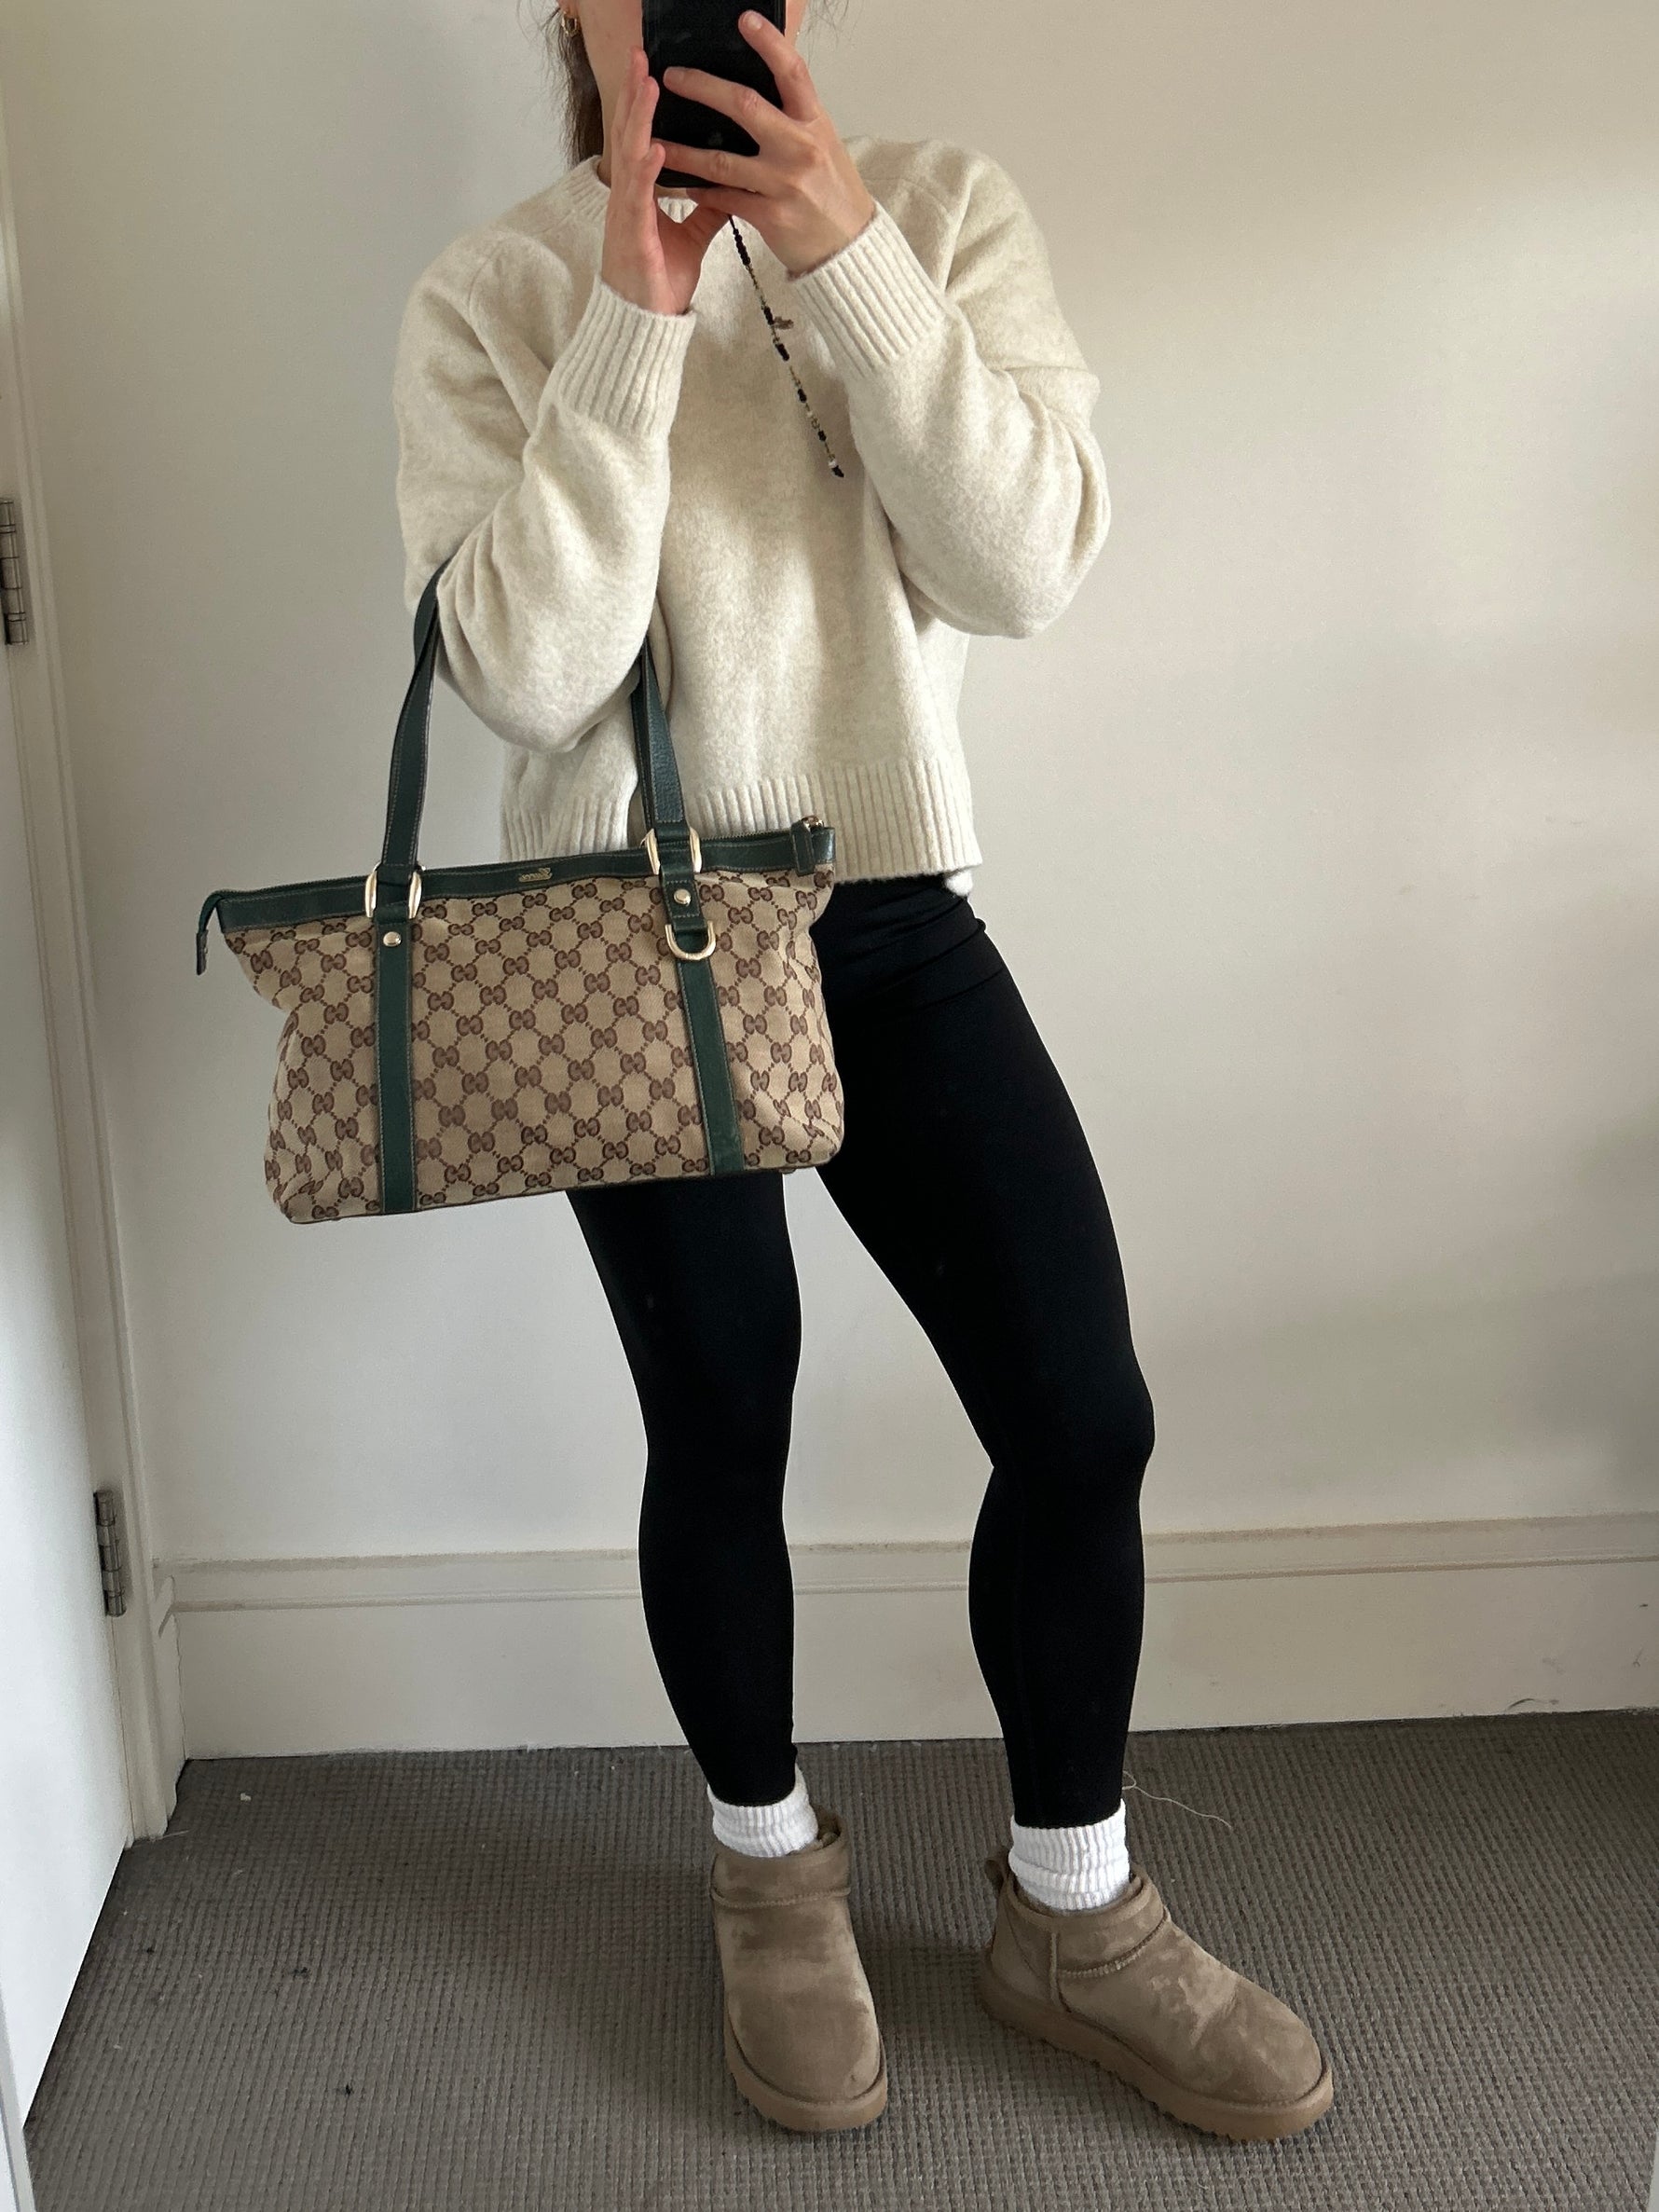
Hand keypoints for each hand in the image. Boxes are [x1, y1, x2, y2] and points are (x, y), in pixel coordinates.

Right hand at [600, 45, 731, 315]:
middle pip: (629, 135)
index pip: (641, 137)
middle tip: (640, 55)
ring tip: (646, 85)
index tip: (650, 69)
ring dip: (638, 120)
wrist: (646, 325)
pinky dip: (646, 171)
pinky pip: (638, 199)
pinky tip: (655, 147)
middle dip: (633, 94)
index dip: (643, 104)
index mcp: (640, 194)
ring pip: (629, 157)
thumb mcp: (691, 239)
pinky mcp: (632, 237)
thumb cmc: (659, 283)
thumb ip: (707, 210)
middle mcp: (629, 197)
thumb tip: (730, 186)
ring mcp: (627, 215)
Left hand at [652, 9, 877, 276]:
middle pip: (745, 105)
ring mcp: (784, 184)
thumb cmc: (832, 191)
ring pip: (722, 161)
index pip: (792, 72)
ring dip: (683, 151)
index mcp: (814, 123)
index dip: (769, 43)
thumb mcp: (822, 143)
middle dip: (703, 88)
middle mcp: (800, 148)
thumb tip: (761, 84)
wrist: (847, 245)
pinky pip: (726, 199)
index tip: (744, 20)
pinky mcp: (771, 216)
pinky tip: (681, 184)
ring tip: (655, 139)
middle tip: (672, 77)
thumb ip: (793, 117)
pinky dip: (701, 192)